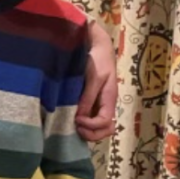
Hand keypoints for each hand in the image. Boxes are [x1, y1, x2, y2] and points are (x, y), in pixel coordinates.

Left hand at [75, 19, 118, 141]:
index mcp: (109, 99)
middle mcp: (104, 104)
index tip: (76, 119)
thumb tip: (80, 117)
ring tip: (72, 125)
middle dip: (92, 133)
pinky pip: (89, 115)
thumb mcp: (94, 77)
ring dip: (87, 130)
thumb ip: (88, 97)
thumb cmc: (97, 59)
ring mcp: (97, 102)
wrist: (95, 45)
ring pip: (97, 125)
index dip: (92, 125)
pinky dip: (82, 121)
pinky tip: (69, 117)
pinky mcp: (89, 98)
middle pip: (105, 129)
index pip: (105, 122)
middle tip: (75, 128)